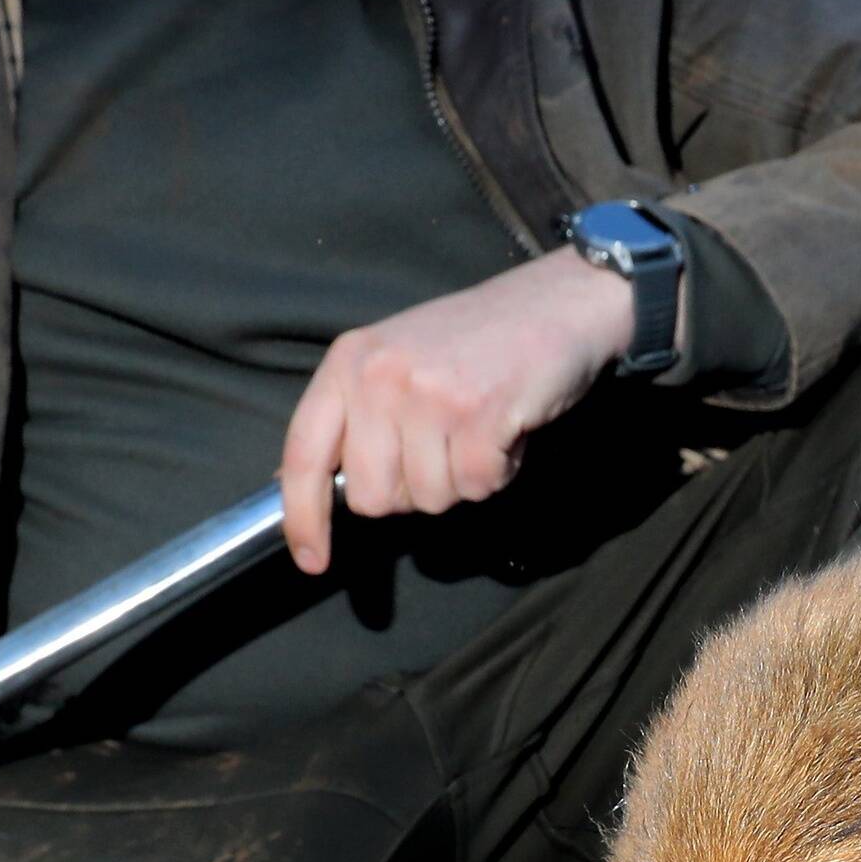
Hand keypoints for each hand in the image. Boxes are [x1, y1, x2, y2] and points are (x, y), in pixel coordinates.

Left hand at [277, 249, 637, 574]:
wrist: (558, 302)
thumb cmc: (476, 340)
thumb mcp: (394, 361)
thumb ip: (356, 418)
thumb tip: (315, 488)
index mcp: (348, 362)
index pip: (303, 454)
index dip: (302, 517)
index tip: (312, 560)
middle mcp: (379, 376)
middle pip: (371, 496)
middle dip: (411, 492)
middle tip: (443, 449)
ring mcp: (429, 393)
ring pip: (429, 498)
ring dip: (462, 480)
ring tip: (479, 428)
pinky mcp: (481, 412)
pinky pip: (477, 485)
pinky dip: (499, 471)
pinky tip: (506, 429)